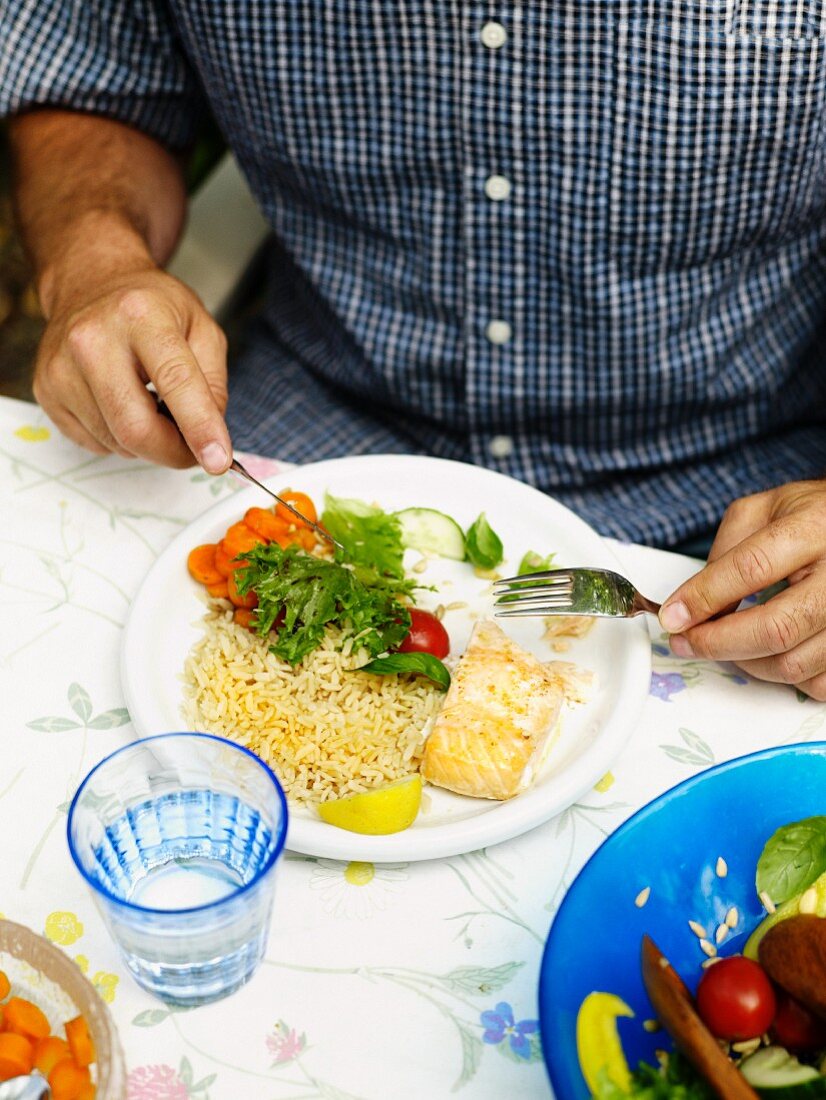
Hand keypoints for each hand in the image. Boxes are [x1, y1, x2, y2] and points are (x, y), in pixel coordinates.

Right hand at [33, 263, 231, 471]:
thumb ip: (213, 386)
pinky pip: (94, 442)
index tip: (218, 461)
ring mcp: (61, 367)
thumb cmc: (151, 307)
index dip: (200, 428)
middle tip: (193, 450)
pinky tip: (125, 404)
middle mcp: (92, 338)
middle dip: (173, 452)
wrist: (92, 282)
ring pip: (117, 442)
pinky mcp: (46, 390)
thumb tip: (209, 441)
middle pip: (136, 427)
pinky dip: (120, 439)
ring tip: (155, 408)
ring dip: (148, 443)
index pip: (175, 381)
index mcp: (141, 315)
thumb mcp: (202, 329)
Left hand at [659, 481, 825, 698]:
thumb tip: (694, 605)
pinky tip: (767, 655)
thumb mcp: (763, 512)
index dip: (704, 597)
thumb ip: (726, 553)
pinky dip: (783, 677)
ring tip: (725, 645)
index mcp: (813, 530)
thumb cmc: (810, 518)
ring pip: (793, 663)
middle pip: (775, 628)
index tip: (672, 616)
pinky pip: (818, 683)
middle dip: (717, 643)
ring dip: (746, 663)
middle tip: (685, 642)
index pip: (752, 569)